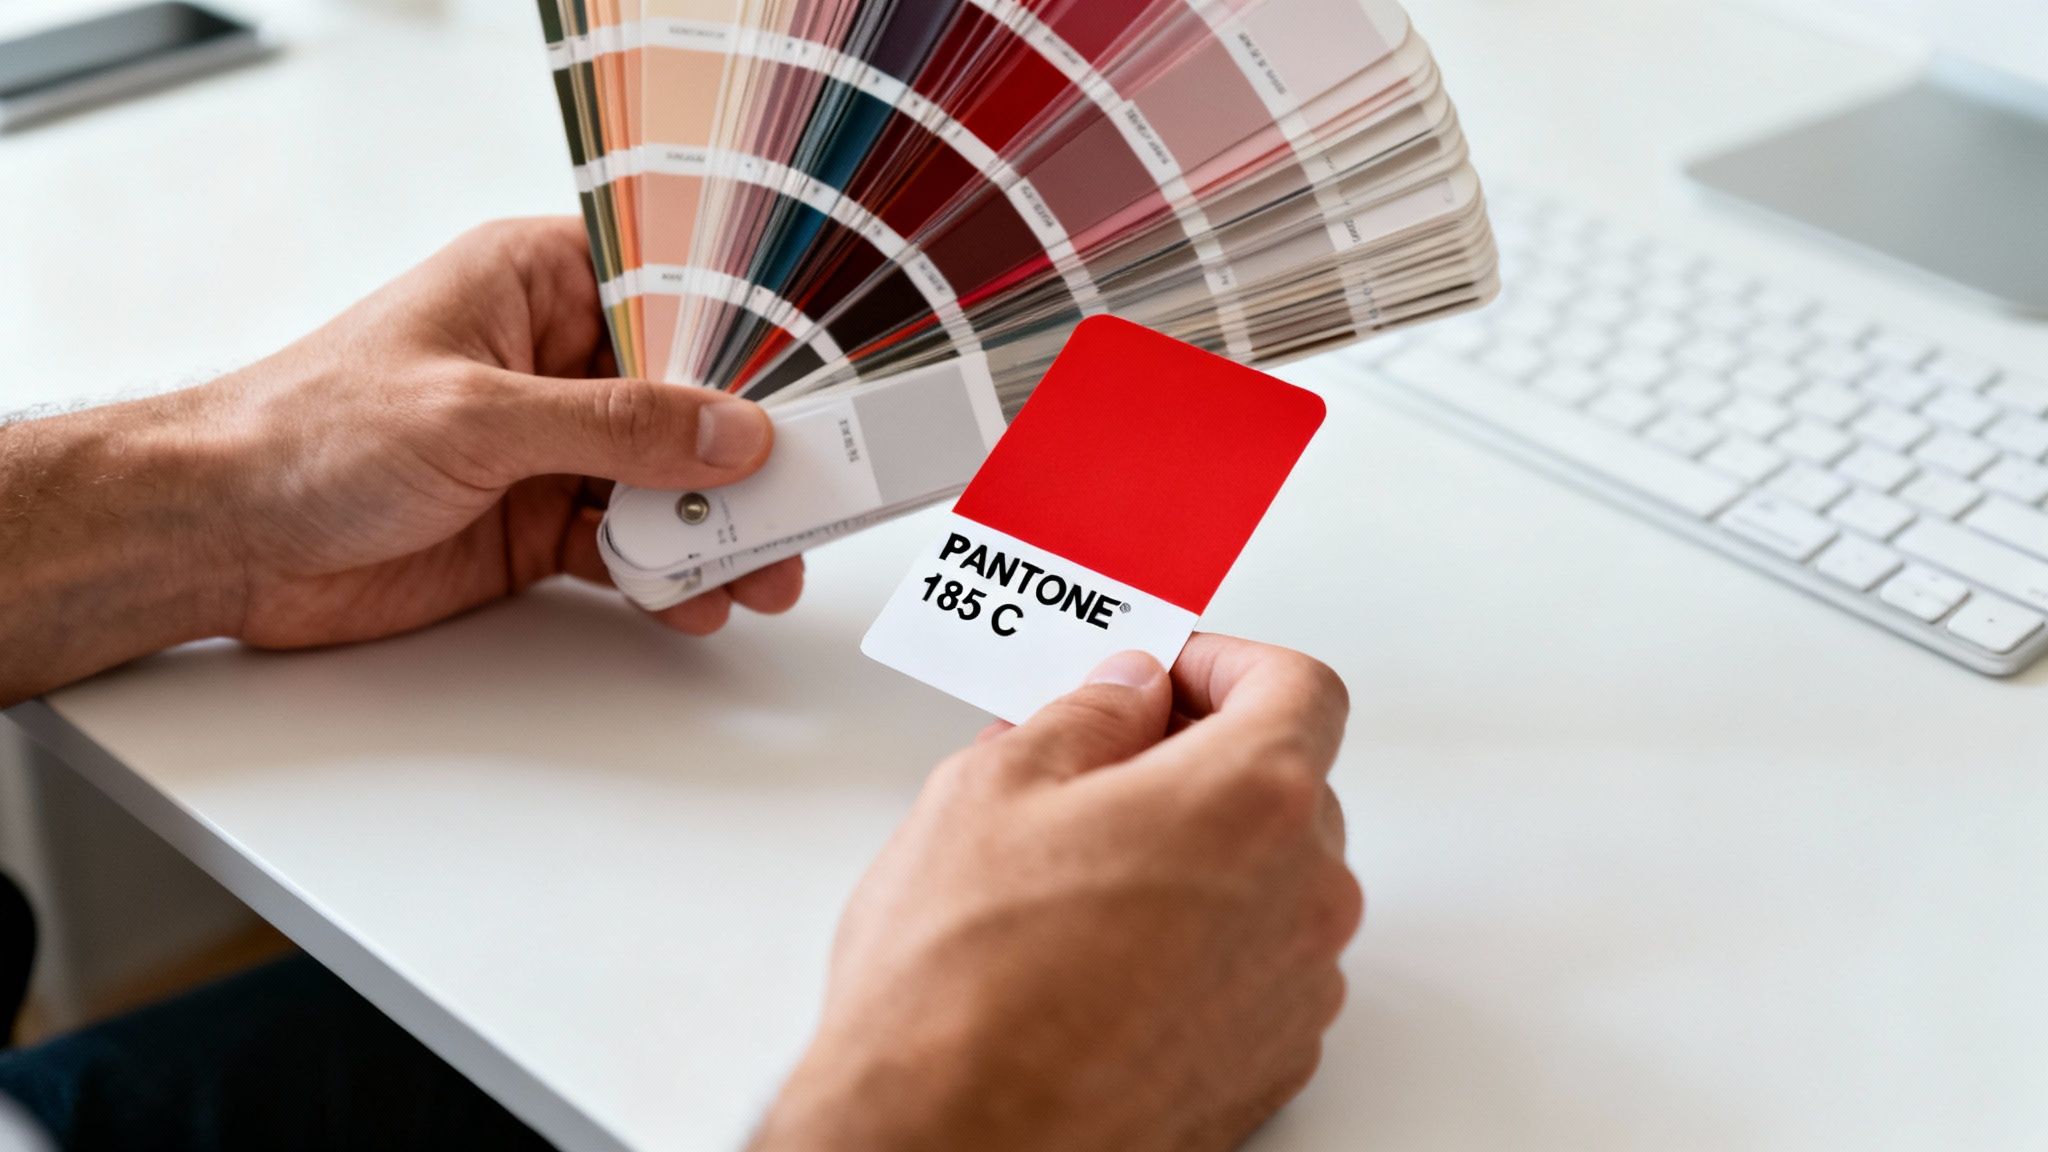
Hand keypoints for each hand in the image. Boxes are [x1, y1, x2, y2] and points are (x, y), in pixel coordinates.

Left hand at [0, 218, 802, 702]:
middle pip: (685, 403)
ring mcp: (546, 449)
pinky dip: (667, 576)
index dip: (749, 345)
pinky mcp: (532, 524)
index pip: (674, 299)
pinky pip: (626, 547)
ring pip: (665, 484)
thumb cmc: (304, 431)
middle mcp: (550, 362)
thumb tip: (729, 432)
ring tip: (770, 569)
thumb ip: (618, 427)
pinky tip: (700, 598)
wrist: (216, 537)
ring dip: (717, 529)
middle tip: (809, 501)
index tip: (813, 393)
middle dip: (746, 457)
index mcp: (533, 283)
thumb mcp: (480, 415)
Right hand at [754, 635, 1360, 1151]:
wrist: (957, 1143)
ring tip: (1084, 873)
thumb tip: (1123, 693)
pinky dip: (1204, 942)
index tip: (1168, 672)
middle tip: (1102, 765)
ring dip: (1203, 854)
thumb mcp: (992, 788)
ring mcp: (1295, 991)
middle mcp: (1303, 895)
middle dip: (1202, 758)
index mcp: (1251, 800)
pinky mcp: (1271, 1065)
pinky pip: (1257, 967)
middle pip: (1288, 783)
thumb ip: (1086, 715)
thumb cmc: (964, 986)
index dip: (1226, 663)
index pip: (1298, 686)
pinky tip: (1107, 954)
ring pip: (1273, 880)